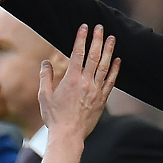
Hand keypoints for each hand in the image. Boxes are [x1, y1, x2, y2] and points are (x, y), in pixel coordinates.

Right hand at [39, 24, 119, 140]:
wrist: (68, 136)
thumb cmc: (54, 117)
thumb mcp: (44, 96)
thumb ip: (45, 77)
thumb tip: (46, 62)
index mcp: (71, 79)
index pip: (78, 53)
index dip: (81, 38)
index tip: (84, 27)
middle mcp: (86, 83)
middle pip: (94, 56)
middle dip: (97, 39)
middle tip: (100, 27)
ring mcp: (96, 91)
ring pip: (104, 67)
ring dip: (109, 51)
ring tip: (112, 38)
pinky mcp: (102, 100)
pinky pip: (111, 82)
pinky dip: (115, 70)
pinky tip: (118, 60)